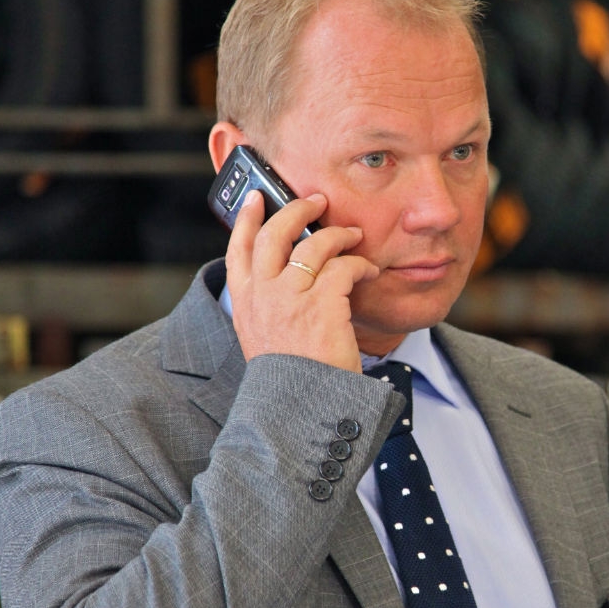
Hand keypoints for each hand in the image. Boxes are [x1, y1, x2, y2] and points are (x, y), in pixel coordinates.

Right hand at [225, 191, 378, 372]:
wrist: (303, 410)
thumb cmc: (291, 377)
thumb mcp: (263, 338)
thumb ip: (267, 305)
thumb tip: (284, 274)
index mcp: (245, 303)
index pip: (238, 248)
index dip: (247, 218)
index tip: (257, 197)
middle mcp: (263, 295)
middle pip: (275, 233)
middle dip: (298, 209)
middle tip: (317, 201)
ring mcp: (290, 298)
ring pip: (314, 244)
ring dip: (338, 234)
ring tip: (353, 236)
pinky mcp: (322, 305)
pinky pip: (344, 267)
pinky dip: (360, 264)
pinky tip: (370, 271)